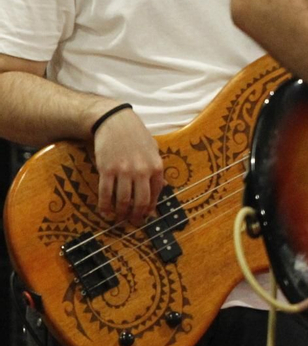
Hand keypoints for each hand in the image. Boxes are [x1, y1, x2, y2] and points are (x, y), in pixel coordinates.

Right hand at [91, 106, 164, 225]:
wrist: (114, 122)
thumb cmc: (136, 135)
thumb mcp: (154, 149)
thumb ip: (157, 168)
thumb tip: (164, 186)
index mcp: (156, 166)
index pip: (156, 193)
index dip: (150, 208)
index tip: (146, 216)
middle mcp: (142, 170)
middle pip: (140, 201)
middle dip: (137, 216)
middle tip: (133, 222)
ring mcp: (124, 171)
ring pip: (122, 200)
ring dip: (120, 214)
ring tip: (118, 218)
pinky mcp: (107, 170)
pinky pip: (106, 194)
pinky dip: (105, 206)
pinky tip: (104, 212)